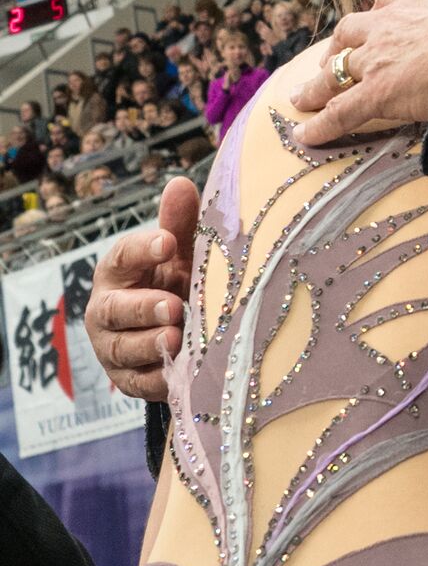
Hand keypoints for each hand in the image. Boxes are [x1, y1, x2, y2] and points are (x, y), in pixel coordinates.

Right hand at [85, 177, 197, 400]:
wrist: (180, 333)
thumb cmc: (176, 283)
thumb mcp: (181, 255)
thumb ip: (180, 224)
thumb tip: (180, 183)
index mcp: (120, 271)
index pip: (123, 255)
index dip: (143, 249)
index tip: (168, 242)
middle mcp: (108, 308)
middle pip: (114, 308)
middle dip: (142, 307)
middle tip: (173, 305)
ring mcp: (113, 346)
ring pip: (122, 348)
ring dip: (148, 345)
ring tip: (176, 338)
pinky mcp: (127, 378)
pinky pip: (137, 382)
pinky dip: (156, 380)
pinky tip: (176, 375)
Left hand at [290, 0, 427, 144]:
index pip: (387, 2)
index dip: (378, 16)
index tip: (375, 23)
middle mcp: (387, 23)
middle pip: (350, 33)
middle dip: (337, 47)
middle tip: (330, 61)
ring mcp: (377, 58)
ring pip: (336, 71)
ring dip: (317, 85)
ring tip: (302, 97)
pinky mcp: (375, 93)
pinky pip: (341, 111)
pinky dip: (322, 124)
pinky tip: (307, 135)